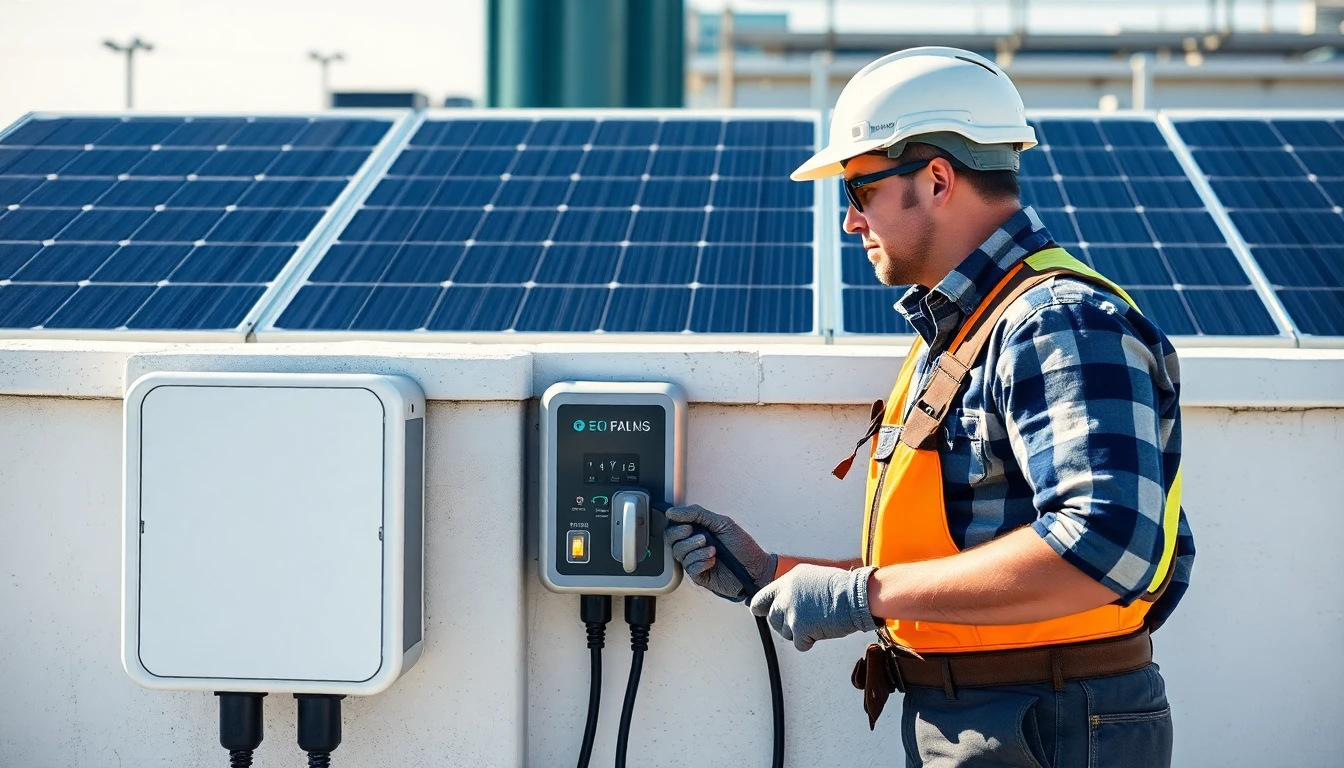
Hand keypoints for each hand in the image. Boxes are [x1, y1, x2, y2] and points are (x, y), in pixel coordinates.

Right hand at [665, 504, 776, 600]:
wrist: (756, 569)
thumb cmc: (743, 547)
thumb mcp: (722, 523)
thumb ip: (697, 514)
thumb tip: (673, 511)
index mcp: (698, 531)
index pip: (675, 524)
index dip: (676, 522)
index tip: (686, 524)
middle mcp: (693, 545)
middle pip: (671, 538)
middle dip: (681, 535)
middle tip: (700, 536)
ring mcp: (694, 560)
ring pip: (679, 552)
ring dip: (696, 549)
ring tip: (713, 549)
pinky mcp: (698, 575)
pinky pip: (689, 567)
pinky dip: (700, 561)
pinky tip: (713, 561)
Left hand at [749, 564, 878, 650]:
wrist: (857, 596)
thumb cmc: (843, 588)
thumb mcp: (813, 578)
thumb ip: (796, 590)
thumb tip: (787, 602)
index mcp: (788, 580)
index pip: (763, 596)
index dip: (759, 606)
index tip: (757, 611)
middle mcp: (786, 595)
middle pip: (773, 618)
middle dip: (786, 624)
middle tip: (804, 622)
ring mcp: (791, 612)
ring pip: (785, 632)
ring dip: (800, 632)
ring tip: (818, 621)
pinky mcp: (800, 628)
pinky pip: (799, 643)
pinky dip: (809, 641)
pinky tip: (822, 630)